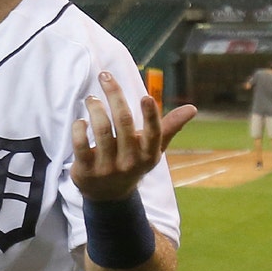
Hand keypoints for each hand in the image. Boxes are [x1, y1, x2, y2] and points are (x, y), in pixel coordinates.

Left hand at [71, 72, 194, 201]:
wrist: (108, 194)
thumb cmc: (133, 161)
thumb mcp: (152, 149)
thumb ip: (169, 127)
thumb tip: (193, 108)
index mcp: (149, 154)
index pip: (153, 133)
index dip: (151, 115)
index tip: (145, 96)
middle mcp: (130, 161)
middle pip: (123, 122)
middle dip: (114, 95)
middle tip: (105, 76)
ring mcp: (107, 167)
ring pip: (102, 130)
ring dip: (95, 108)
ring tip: (91, 98)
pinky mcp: (86, 170)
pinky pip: (80, 145)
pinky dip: (79, 128)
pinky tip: (81, 120)